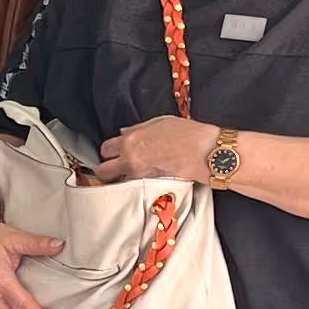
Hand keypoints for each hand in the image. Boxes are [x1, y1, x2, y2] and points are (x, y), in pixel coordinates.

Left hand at [102, 114, 222, 183]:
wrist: (204, 153)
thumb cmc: (187, 135)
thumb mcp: (159, 122)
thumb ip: (138, 129)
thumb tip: (126, 133)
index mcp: (130, 141)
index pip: (105, 149)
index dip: (108, 151)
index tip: (112, 152)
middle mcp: (130, 160)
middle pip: (104, 171)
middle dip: (107, 169)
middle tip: (115, 167)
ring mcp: (139, 175)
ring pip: (118, 180)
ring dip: (122, 177)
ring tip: (134, 173)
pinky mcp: (150, 186)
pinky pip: (135, 185)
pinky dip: (137, 183)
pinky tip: (146, 177)